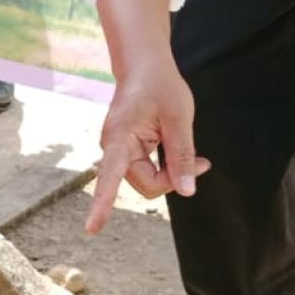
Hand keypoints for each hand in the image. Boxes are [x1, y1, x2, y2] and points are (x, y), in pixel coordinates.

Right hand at [89, 52, 207, 233]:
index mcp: (119, 138)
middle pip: (145, 184)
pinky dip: (166, 166)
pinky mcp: (127, 151)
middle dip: (173, 179)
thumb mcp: (179, 118)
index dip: (102, 204)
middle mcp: (113, 148)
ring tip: (195, 155)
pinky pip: (148, 170)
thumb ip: (182, 155)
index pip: (109, 176)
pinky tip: (177, 148)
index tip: (92, 229)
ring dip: (171, 173)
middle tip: (202, 162)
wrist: (143, 65)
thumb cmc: (160, 85)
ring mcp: (119, 150)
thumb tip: (186, 192)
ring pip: (148, 179)